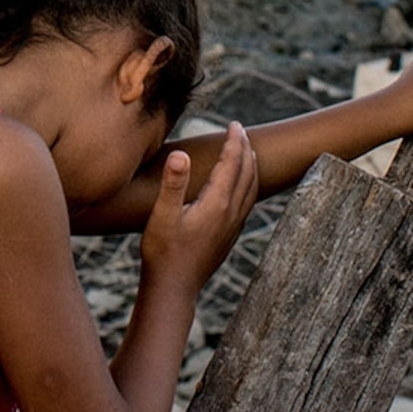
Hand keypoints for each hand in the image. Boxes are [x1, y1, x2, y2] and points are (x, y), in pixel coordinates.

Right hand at [140, 122, 257, 294]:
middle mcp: (230, 214)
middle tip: (239, 130)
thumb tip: (181, 154)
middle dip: (245, 149)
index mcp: (216, 204)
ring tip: (246, 151)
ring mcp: (232, 226)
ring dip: (250, 166)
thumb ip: (173, 183)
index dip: (234, 142)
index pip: (231, 164)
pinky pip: (247, 202)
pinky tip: (240, 187)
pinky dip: (249, 185)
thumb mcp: (161, 215)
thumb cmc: (163, 251)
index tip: (233, 124)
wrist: (174, 287)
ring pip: (251, 189)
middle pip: (246, 173)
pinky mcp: (229, 236)